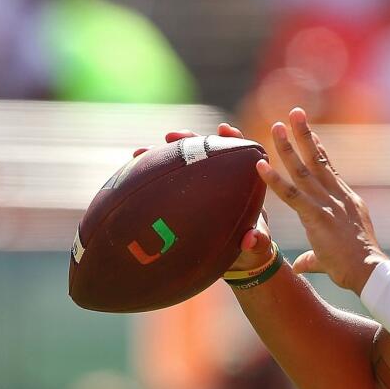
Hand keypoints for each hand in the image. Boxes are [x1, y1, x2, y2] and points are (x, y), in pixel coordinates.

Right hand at [134, 124, 272, 273]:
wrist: (238, 260)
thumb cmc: (253, 247)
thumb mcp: (258, 246)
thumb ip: (258, 242)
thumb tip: (251, 239)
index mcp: (244, 185)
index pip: (239, 154)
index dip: (232, 138)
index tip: (223, 129)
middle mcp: (221, 182)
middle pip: (205, 153)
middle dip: (189, 141)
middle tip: (172, 135)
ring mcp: (201, 189)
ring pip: (182, 166)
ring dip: (162, 157)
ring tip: (141, 151)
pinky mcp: (185, 200)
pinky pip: (166, 186)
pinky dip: (150, 179)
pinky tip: (131, 175)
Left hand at [259, 107, 387, 294]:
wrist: (369, 272)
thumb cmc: (356, 268)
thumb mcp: (332, 258)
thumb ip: (312, 258)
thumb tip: (300, 266)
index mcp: (346, 201)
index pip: (330, 169)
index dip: (319, 149)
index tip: (311, 133)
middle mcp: (338, 196)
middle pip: (318, 160)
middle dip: (305, 135)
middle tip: (294, 114)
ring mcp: (327, 204)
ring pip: (304, 170)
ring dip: (289, 147)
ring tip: (277, 126)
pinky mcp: (317, 217)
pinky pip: (291, 194)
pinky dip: (274, 179)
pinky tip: (260, 165)